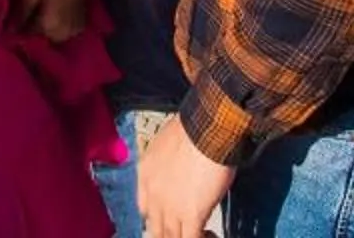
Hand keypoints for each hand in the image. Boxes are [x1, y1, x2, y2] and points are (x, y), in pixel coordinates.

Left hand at [10, 0, 96, 43]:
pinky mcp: (80, 23)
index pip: (27, 35)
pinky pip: (63, 31)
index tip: (15, 16)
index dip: (19, 26)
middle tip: (28, 10)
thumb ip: (21, 13)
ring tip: (41, 8)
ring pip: (53, 35)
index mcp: (49, 26)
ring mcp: (73, 30)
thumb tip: (11, 30)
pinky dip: (56, 24)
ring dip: (45, 27)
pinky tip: (53, 10)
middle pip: (41, 37)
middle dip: (33, 27)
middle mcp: (62, 33)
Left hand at [139, 116, 234, 237]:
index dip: (156, 216)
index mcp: (146, 174)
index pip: (143, 208)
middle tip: (180, 231)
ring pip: (170, 237)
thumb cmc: (193, 128)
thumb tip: (181, 169)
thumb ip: (168, 161)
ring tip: (196, 233)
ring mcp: (171, 207)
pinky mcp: (192, 215)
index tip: (166, 217)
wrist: (206, 129)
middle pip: (154, 228)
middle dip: (166, 233)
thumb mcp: (167, 142)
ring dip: (182, 237)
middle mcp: (154, 194)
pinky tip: (210, 234)